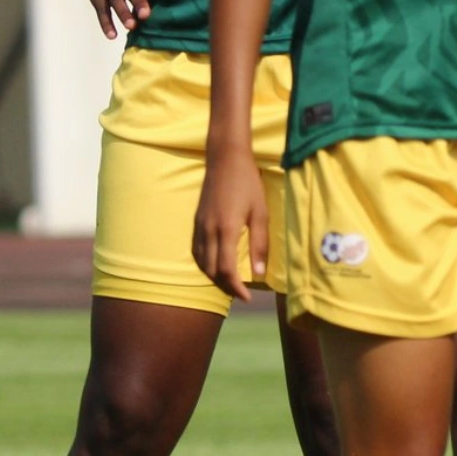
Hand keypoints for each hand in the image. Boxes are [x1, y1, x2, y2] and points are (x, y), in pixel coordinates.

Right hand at [191, 144, 264, 301]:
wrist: (225, 158)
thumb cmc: (248, 183)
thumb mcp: (260, 212)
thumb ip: (259, 243)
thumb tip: (259, 272)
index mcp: (226, 230)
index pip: (225, 270)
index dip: (235, 288)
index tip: (247, 297)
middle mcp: (209, 231)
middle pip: (211, 270)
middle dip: (225, 286)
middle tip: (241, 293)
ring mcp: (200, 226)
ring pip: (200, 262)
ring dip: (213, 277)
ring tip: (230, 282)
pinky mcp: (196, 221)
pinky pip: (196, 250)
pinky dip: (204, 263)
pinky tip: (215, 265)